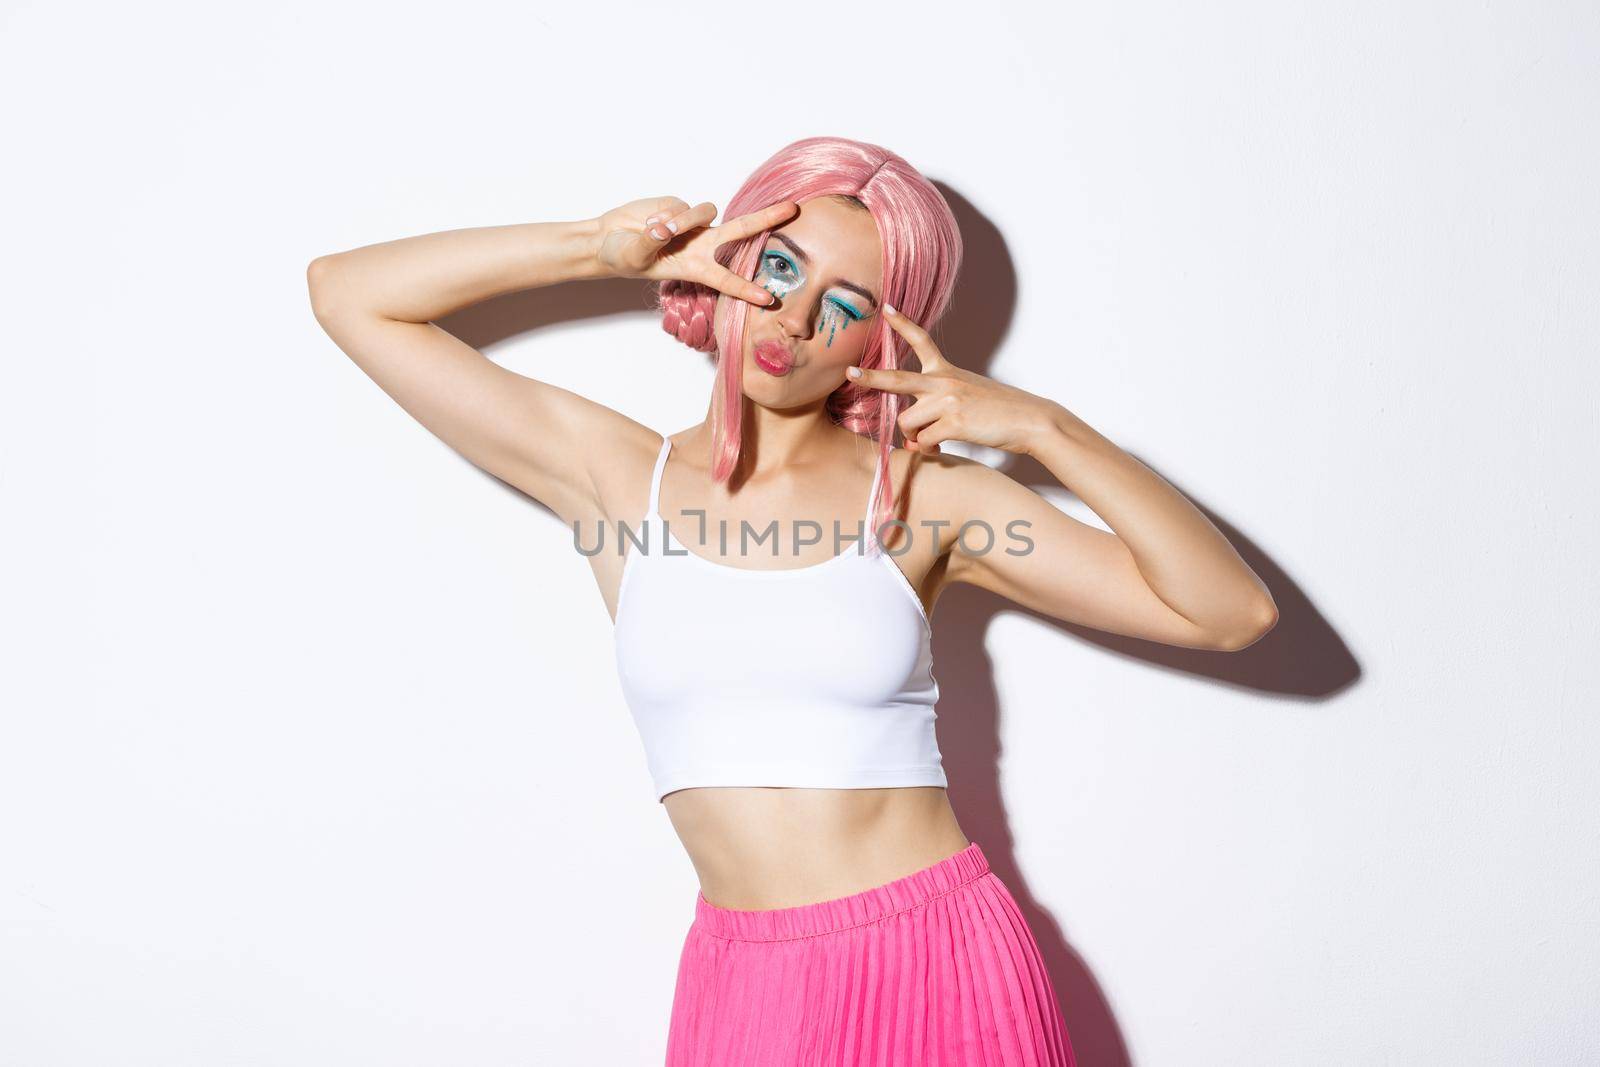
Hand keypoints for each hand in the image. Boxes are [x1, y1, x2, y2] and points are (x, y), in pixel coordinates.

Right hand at [592, 196, 797, 306]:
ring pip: (706, 212)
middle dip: (767, 219)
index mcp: (695, 268)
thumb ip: (651, 242)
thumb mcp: (635, 256)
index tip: (768, 299)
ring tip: (655, 230)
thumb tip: (665, 228)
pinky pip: (684, 205)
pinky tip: (650, 222)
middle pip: (741, 230)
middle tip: (792, 209)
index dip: (746, 289)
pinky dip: (667, 214)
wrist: (609, 239)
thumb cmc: (623, 256)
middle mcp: (702, 246)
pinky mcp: (681, 206)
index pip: (726, 279)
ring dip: (684, 221)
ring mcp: (694, 225)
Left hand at [846, 305, 1065, 455]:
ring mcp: (947, 401)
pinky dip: (927, 449)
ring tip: (931, 440)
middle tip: (849, 372)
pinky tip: (940, 448)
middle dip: (870, 377)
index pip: (923, 342)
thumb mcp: (967, 399)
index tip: (887, 310)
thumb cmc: (999, 411)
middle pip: (897, 379)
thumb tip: (912, 442)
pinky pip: (923, 441)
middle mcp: (944, 381)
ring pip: (907, 423)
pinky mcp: (954, 422)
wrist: (1030, 419)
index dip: (903, 325)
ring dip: (914, 437)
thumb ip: (935, 414)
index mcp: (947, 371)